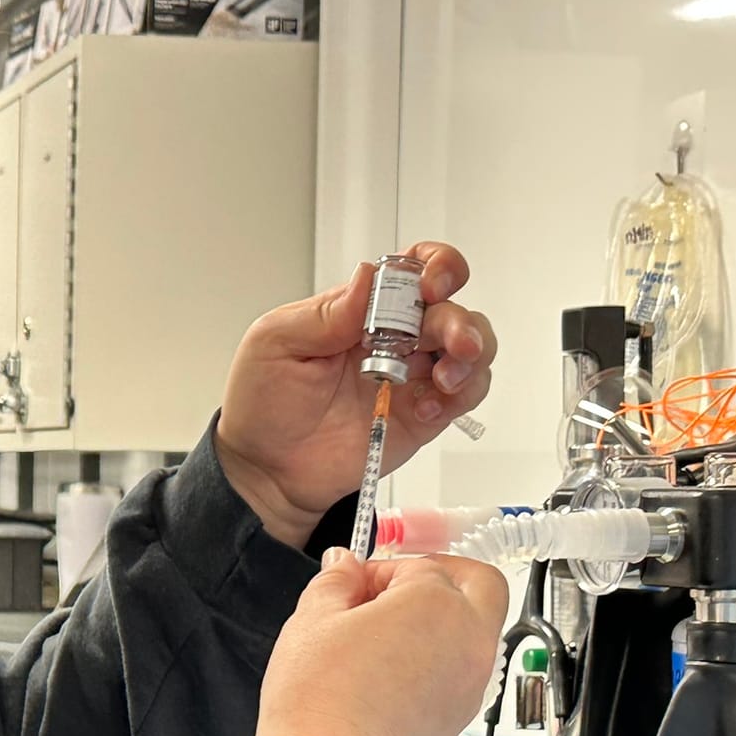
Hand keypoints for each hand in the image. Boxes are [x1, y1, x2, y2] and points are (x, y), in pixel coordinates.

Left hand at [215, 244, 495, 546]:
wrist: (265, 468)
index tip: (429, 286)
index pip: (413, 270)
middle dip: (459, 320)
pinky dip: (462, 393)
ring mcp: (411, 376)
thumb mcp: (276, 343)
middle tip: (451, 340)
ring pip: (471, 349)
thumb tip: (368, 277)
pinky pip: (464, 395)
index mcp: (361, 310)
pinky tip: (429, 403)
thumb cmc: (264, 402)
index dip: (434, 267)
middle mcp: (395, 338)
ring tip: (446, 376)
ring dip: (472, 354)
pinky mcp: (423, 416)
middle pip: (450, 310)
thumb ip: (325, 313)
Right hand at [253, 550, 507, 735]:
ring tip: (378, 637)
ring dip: (437, 620)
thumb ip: (334, 582)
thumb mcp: (311, 622)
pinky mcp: (459, 719)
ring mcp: (471, 685)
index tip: (350, 583)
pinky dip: (434, 660)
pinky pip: (459, 672)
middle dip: (441, 576)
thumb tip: (343, 565)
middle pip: (480, 585)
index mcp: (438, 605)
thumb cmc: (319, 703)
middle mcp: (469, 642)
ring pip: (473, 631)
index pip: (416, 566)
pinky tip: (383, 673)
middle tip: (395, 587)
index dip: (377, 570)